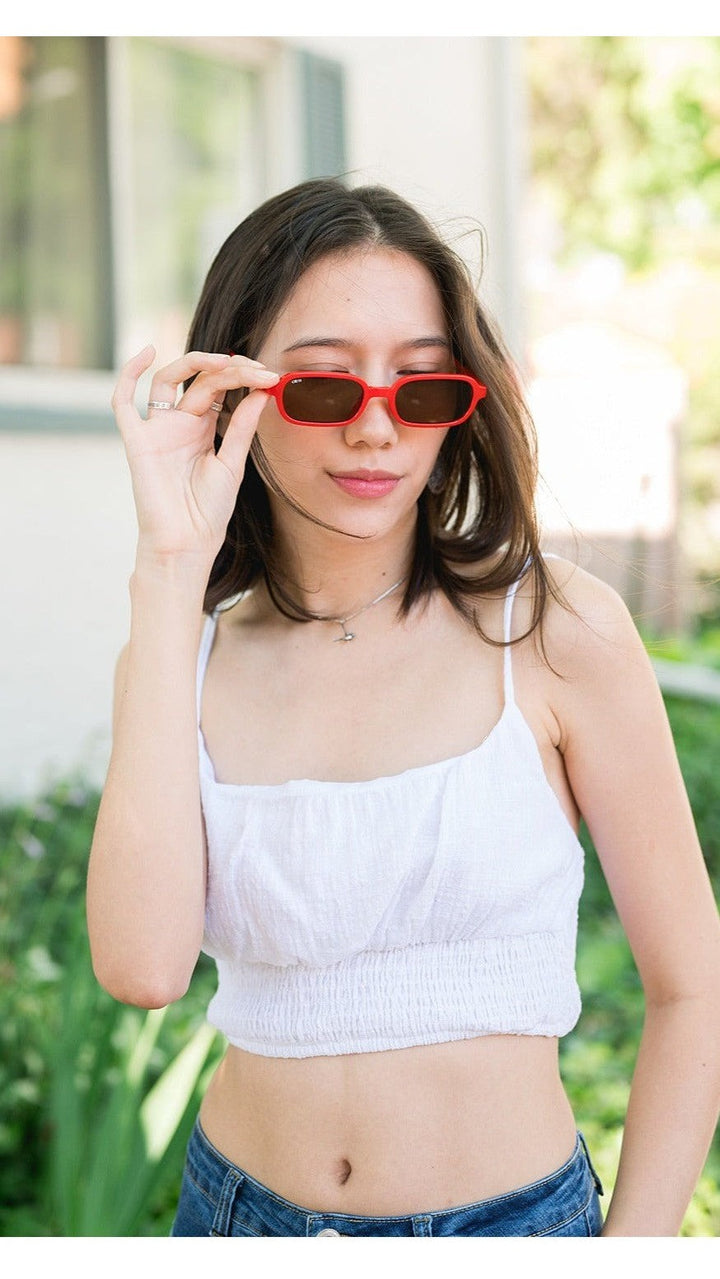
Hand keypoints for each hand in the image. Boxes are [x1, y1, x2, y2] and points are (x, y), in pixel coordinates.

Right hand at [112, 346, 278, 564]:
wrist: (188, 543)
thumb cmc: (208, 511)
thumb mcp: (233, 463)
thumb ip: (243, 427)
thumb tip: (263, 391)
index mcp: (202, 428)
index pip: (219, 388)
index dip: (243, 377)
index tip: (270, 377)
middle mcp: (178, 423)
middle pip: (200, 381)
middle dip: (231, 371)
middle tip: (258, 370)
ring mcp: (157, 429)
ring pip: (168, 380)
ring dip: (195, 363)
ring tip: (225, 361)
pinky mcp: (137, 442)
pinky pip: (123, 402)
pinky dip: (129, 374)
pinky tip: (148, 353)